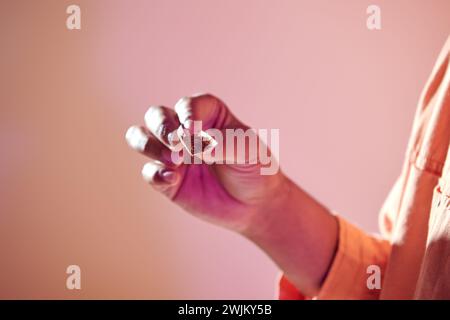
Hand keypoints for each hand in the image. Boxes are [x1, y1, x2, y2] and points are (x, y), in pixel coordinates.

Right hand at [125, 93, 286, 232]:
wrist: (256, 204)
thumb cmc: (255, 168)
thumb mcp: (248, 150)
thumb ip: (223, 143)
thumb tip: (195, 147)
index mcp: (208, 115)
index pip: (188, 105)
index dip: (188, 115)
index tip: (196, 131)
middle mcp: (185, 132)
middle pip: (156, 116)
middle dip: (161, 127)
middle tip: (177, 144)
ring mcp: (174, 156)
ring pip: (140, 137)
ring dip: (148, 145)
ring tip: (174, 161)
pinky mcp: (168, 180)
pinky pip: (148, 172)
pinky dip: (154, 174)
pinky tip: (172, 179)